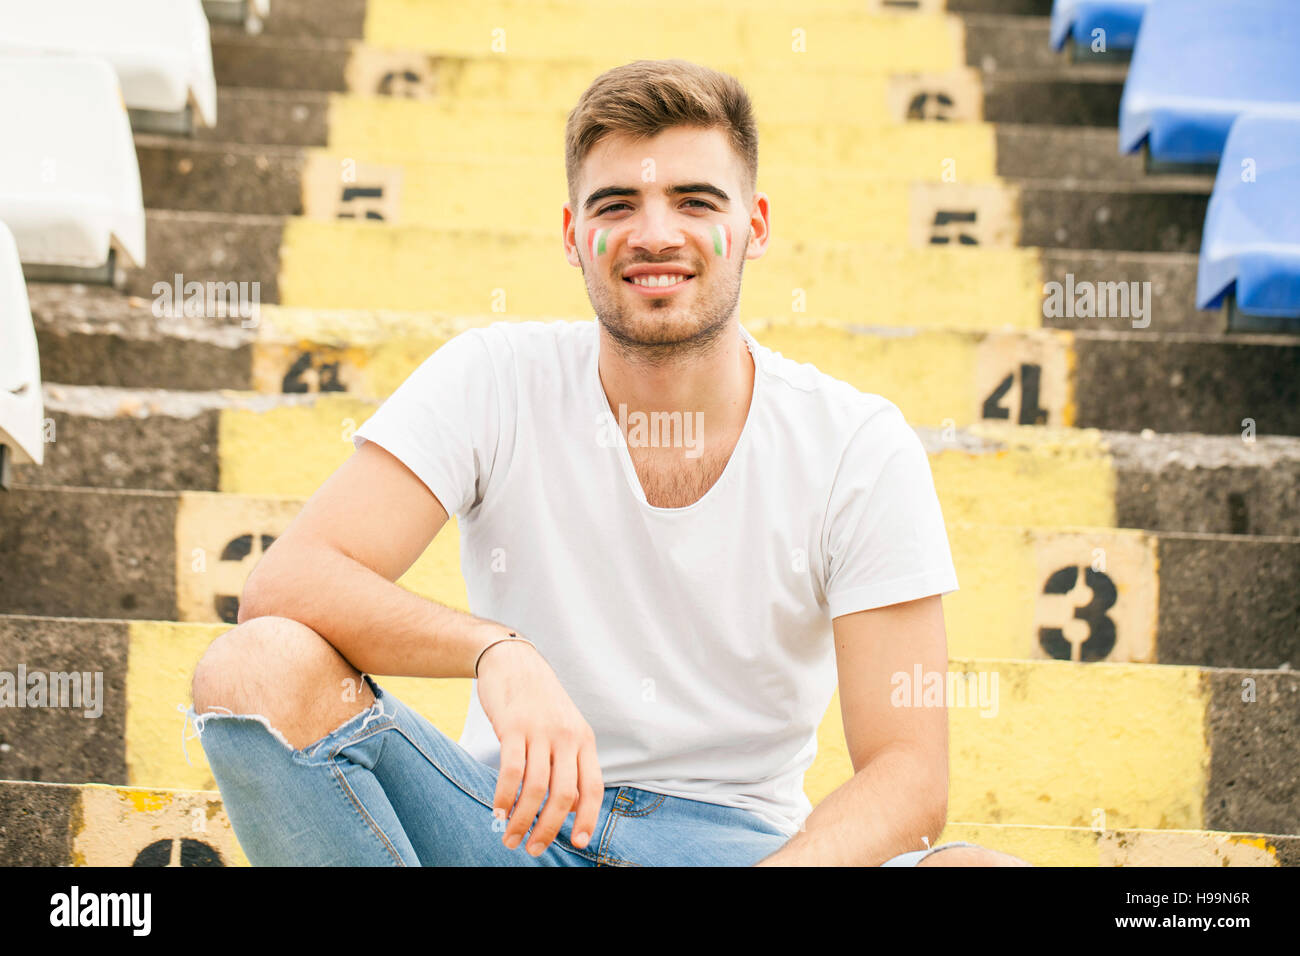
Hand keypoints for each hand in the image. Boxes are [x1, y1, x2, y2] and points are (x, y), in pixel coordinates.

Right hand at [475, 637, 603, 855]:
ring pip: (537, 788)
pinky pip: (512, 771)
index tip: (580, 843)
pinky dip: (504, 797)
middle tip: (533, 849)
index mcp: (584, 739)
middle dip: (549, 829)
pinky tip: (497, 812)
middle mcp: (567, 736)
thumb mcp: (564, 728)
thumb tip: (570, 809)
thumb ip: (568, 764)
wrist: (513, 660)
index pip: (594, 787)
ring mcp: (541, 731)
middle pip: (565, 795)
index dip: (588, 819)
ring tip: (511, 839)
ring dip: (522, 820)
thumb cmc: (538, 701)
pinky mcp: (514, 727)